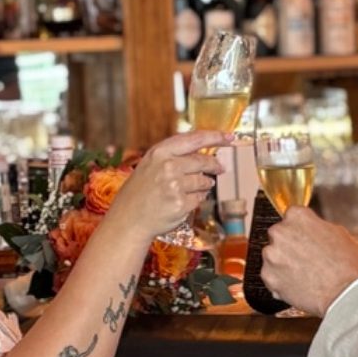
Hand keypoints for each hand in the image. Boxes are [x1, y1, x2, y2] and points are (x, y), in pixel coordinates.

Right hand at [110, 131, 226, 238]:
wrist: (129, 219)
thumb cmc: (139, 192)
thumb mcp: (150, 165)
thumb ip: (174, 156)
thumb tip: (203, 152)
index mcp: (160, 152)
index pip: (195, 139)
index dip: (215, 137)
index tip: (228, 137)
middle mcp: (168, 166)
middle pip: (203, 161)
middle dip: (214, 165)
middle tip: (220, 167)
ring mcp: (175, 186)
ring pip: (204, 181)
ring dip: (204, 185)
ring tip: (190, 189)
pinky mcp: (181, 204)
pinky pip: (200, 198)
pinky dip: (196, 199)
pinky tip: (183, 201)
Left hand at [260, 206, 357, 316]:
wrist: (346, 295)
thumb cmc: (347, 265)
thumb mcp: (338, 234)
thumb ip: (317, 227)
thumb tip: (311, 230)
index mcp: (298, 216)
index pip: (292, 216)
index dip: (300, 229)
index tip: (305, 238)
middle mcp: (280, 232)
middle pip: (278, 236)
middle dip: (289, 246)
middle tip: (306, 259)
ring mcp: (272, 255)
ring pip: (273, 257)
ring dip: (283, 264)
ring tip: (304, 275)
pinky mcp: (268, 277)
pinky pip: (271, 277)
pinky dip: (281, 282)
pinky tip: (299, 285)